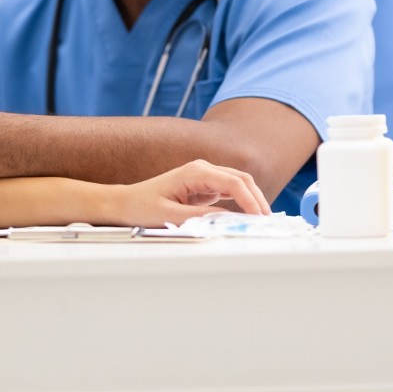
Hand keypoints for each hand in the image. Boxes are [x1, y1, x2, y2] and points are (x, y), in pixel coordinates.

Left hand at [113, 160, 270, 226]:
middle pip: (241, 179)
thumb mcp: (171, 216)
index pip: (233, 183)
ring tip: (261, 221)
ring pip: (238, 184)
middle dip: (257, 200)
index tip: (260, 218)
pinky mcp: (203, 186)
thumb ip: (202, 217)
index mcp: (195, 172)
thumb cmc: (141, 207)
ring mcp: (204, 176)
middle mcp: (202, 169)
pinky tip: (247, 216)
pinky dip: (241, 202)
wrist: (125, 203)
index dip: (250, 201)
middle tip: (267, 222)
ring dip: (251, 200)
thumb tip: (230, 220)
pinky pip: (229, 192)